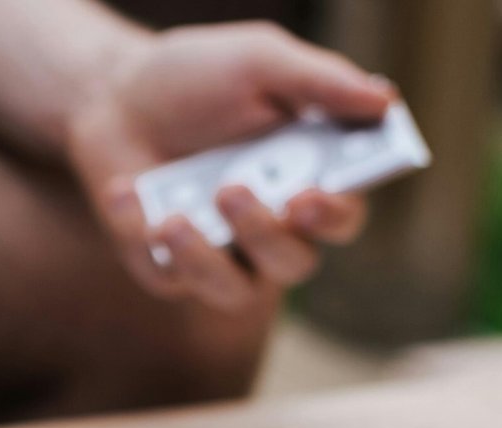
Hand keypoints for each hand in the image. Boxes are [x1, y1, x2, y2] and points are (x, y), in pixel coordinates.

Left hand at [66, 22, 394, 308]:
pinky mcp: (165, 267)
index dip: (333, 217)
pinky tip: (124, 189)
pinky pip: (163, 275)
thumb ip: (320, 82)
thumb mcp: (259, 61)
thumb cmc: (199, 77)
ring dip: (205, 261)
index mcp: (310, 180)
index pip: (341, 217)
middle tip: (233, 190)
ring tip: (173, 218)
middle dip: (265, 235)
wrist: (115, 94)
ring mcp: (219, 253)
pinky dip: (138, 233)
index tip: (310, 199)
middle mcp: (272, 228)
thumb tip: (385, 99)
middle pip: (293, 264)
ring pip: (233, 292)